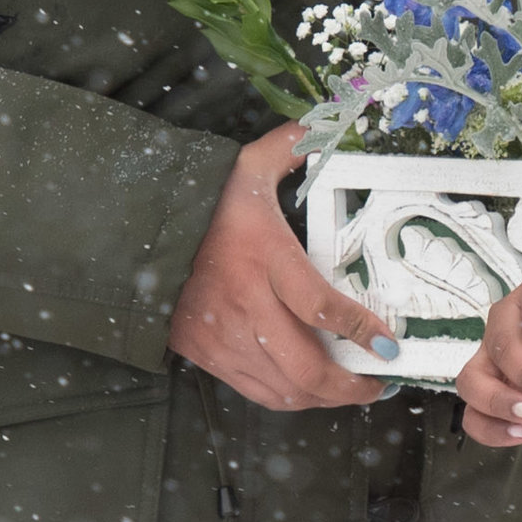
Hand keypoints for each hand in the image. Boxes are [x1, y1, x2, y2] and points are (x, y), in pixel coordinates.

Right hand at [167, 124, 399, 414]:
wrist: (134, 234)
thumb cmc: (200, 204)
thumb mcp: (246, 168)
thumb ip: (290, 147)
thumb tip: (322, 123)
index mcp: (262, 257)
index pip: (320, 306)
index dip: (360, 330)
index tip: (387, 344)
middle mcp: (244, 304)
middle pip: (307, 367)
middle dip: (351, 385)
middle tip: (377, 380)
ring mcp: (222, 336)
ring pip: (285, 389)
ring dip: (325, 397)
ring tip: (352, 389)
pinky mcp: (204, 354)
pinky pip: (257, 391)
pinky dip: (290, 398)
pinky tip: (310, 389)